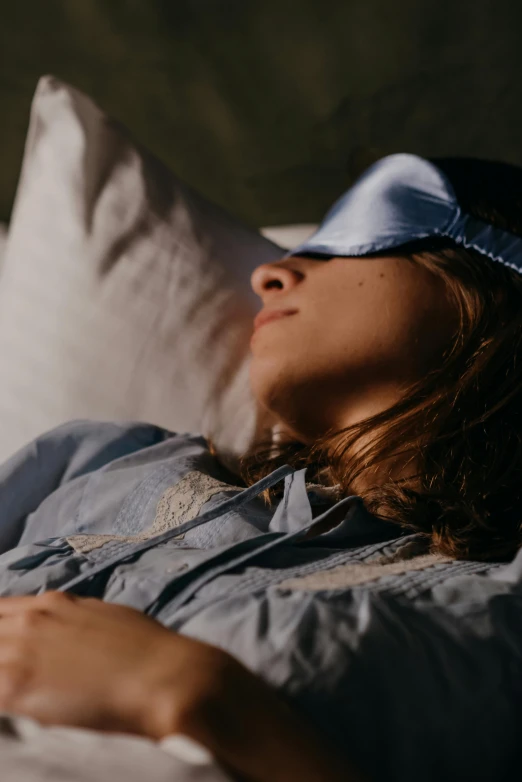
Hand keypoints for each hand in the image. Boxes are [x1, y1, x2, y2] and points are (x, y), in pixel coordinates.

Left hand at [0, 592, 362, 781]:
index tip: (6, 649)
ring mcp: (19, 653)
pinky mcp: (15, 688)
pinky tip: (15, 711)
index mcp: (51, 605)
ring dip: (0, 670)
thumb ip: (69, 621)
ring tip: (22, 691)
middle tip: (15, 675)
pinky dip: (1, 703)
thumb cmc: (147, 652)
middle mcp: (29, 622)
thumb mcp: (104, 619)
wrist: (168, 679)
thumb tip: (55, 634)